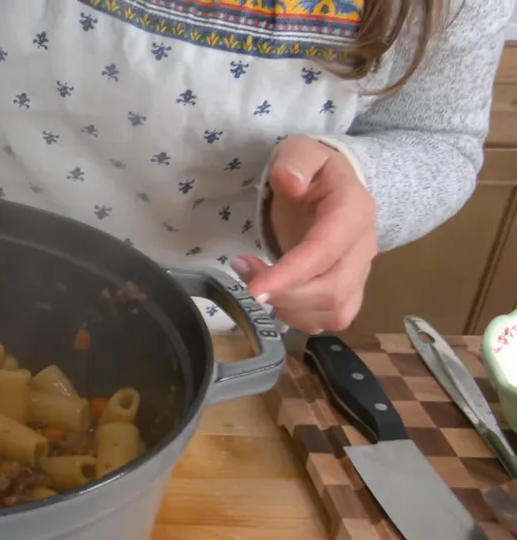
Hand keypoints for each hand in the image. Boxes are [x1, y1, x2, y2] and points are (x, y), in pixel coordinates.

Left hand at [231, 136, 377, 333]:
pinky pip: (329, 320)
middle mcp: (364, 246)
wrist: (332, 185)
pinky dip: (296, 315)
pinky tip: (274, 293)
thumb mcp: (302, 150)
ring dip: (287, 307)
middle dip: (283, 294)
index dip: (291, 274)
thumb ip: (296, 160)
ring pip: (333, 312)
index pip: (325, 251)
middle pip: (332, 291)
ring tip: (254, 279)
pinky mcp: (349, 290)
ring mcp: (360, 273)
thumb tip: (290, 181)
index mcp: (354, 211)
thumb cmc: (313, 170)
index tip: (255, 288)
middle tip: (244, 272)